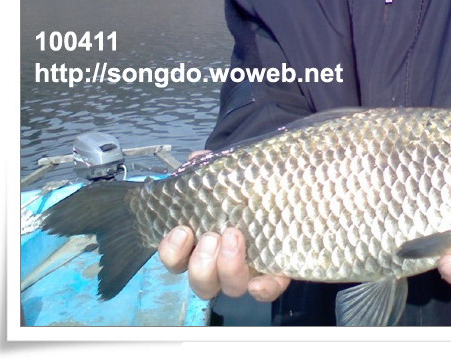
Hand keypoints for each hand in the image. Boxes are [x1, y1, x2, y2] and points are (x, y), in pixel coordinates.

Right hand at [157, 150, 290, 300]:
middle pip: (201, 282)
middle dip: (202, 263)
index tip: (181, 231)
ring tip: (234, 237)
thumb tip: (196, 159)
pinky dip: (263, 289)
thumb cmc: (242, 184)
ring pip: (229, 287)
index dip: (173, 252)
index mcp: (198, 243)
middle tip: (212, 235)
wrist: (277, 183)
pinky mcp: (275, 271)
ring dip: (227, 268)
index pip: (175, 259)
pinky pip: (268, 291)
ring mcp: (246, 270)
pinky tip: (259, 281)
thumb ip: (207, 168)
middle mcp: (219, 263)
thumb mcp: (224, 173)